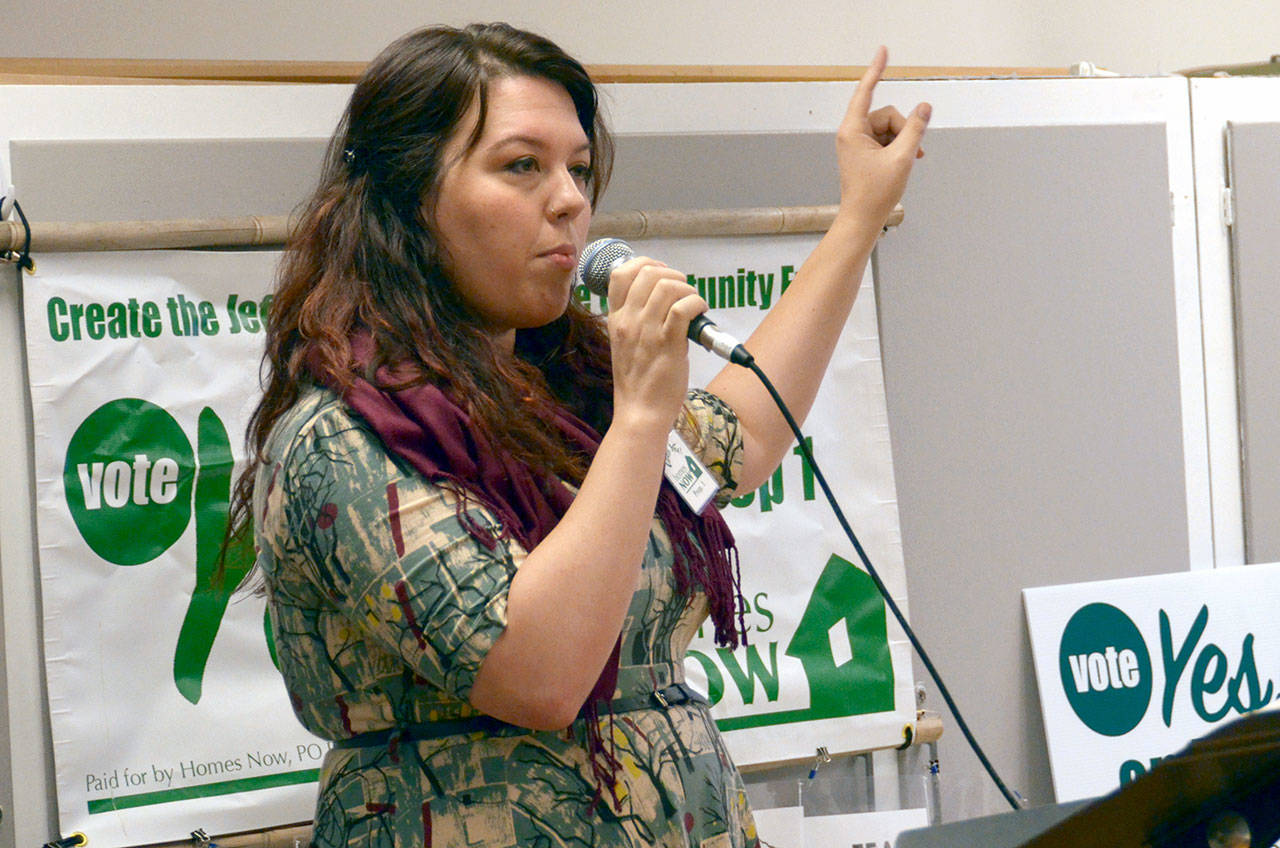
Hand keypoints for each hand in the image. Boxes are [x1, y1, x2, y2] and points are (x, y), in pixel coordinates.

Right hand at [605, 257, 707, 429]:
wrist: (640, 412)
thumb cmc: (637, 381)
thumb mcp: (624, 344)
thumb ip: (635, 319)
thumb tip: (660, 297)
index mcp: (616, 319)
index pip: (620, 273)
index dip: (645, 263)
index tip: (661, 273)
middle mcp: (629, 320)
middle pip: (648, 273)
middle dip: (672, 275)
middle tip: (683, 291)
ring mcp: (648, 331)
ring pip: (668, 286)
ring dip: (687, 289)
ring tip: (693, 304)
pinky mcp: (669, 343)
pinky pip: (685, 308)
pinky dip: (697, 304)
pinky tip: (700, 314)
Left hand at [836, 46, 930, 227]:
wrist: (862, 221)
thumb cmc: (875, 194)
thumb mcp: (902, 158)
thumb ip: (915, 129)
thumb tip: (925, 107)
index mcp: (852, 131)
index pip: (866, 92)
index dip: (876, 70)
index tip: (883, 50)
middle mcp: (852, 133)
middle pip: (887, 115)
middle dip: (903, 130)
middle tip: (912, 154)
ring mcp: (858, 144)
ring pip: (890, 129)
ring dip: (904, 142)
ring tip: (908, 162)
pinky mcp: (865, 154)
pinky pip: (887, 140)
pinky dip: (899, 148)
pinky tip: (906, 163)